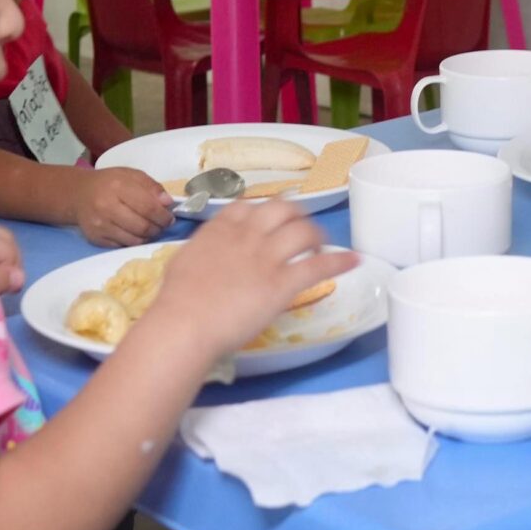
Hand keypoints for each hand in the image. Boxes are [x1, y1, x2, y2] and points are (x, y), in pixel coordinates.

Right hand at [73, 166, 173, 246]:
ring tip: (150, 229)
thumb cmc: (110, 183)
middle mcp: (107, 207)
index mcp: (118, 186)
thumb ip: (152, 187)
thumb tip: (168, 204)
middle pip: (143, 227)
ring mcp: (100, 225)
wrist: (79, 194)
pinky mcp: (96, 238)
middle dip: (158, 228)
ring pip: (134, 240)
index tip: (170, 218)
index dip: (164, 216)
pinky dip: (134, 242)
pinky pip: (123, 246)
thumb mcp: (132, 175)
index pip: (148, 207)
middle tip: (162, 225)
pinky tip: (135, 233)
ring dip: (148, 237)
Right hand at [145, 201, 355, 359]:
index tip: (271, 220)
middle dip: (296, 215)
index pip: (248, 207)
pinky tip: (353, 261)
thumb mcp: (183, 262)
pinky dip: (339, 261)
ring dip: (317, 235)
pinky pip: (318, 266)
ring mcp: (267, 258)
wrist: (186, 322)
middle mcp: (247, 236)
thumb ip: (202, 252)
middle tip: (302, 228)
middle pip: (282, 209)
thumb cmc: (177, 301)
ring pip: (303, 231)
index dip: (264, 211)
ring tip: (323, 244)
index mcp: (220, 230)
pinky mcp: (282, 283)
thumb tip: (208, 255)